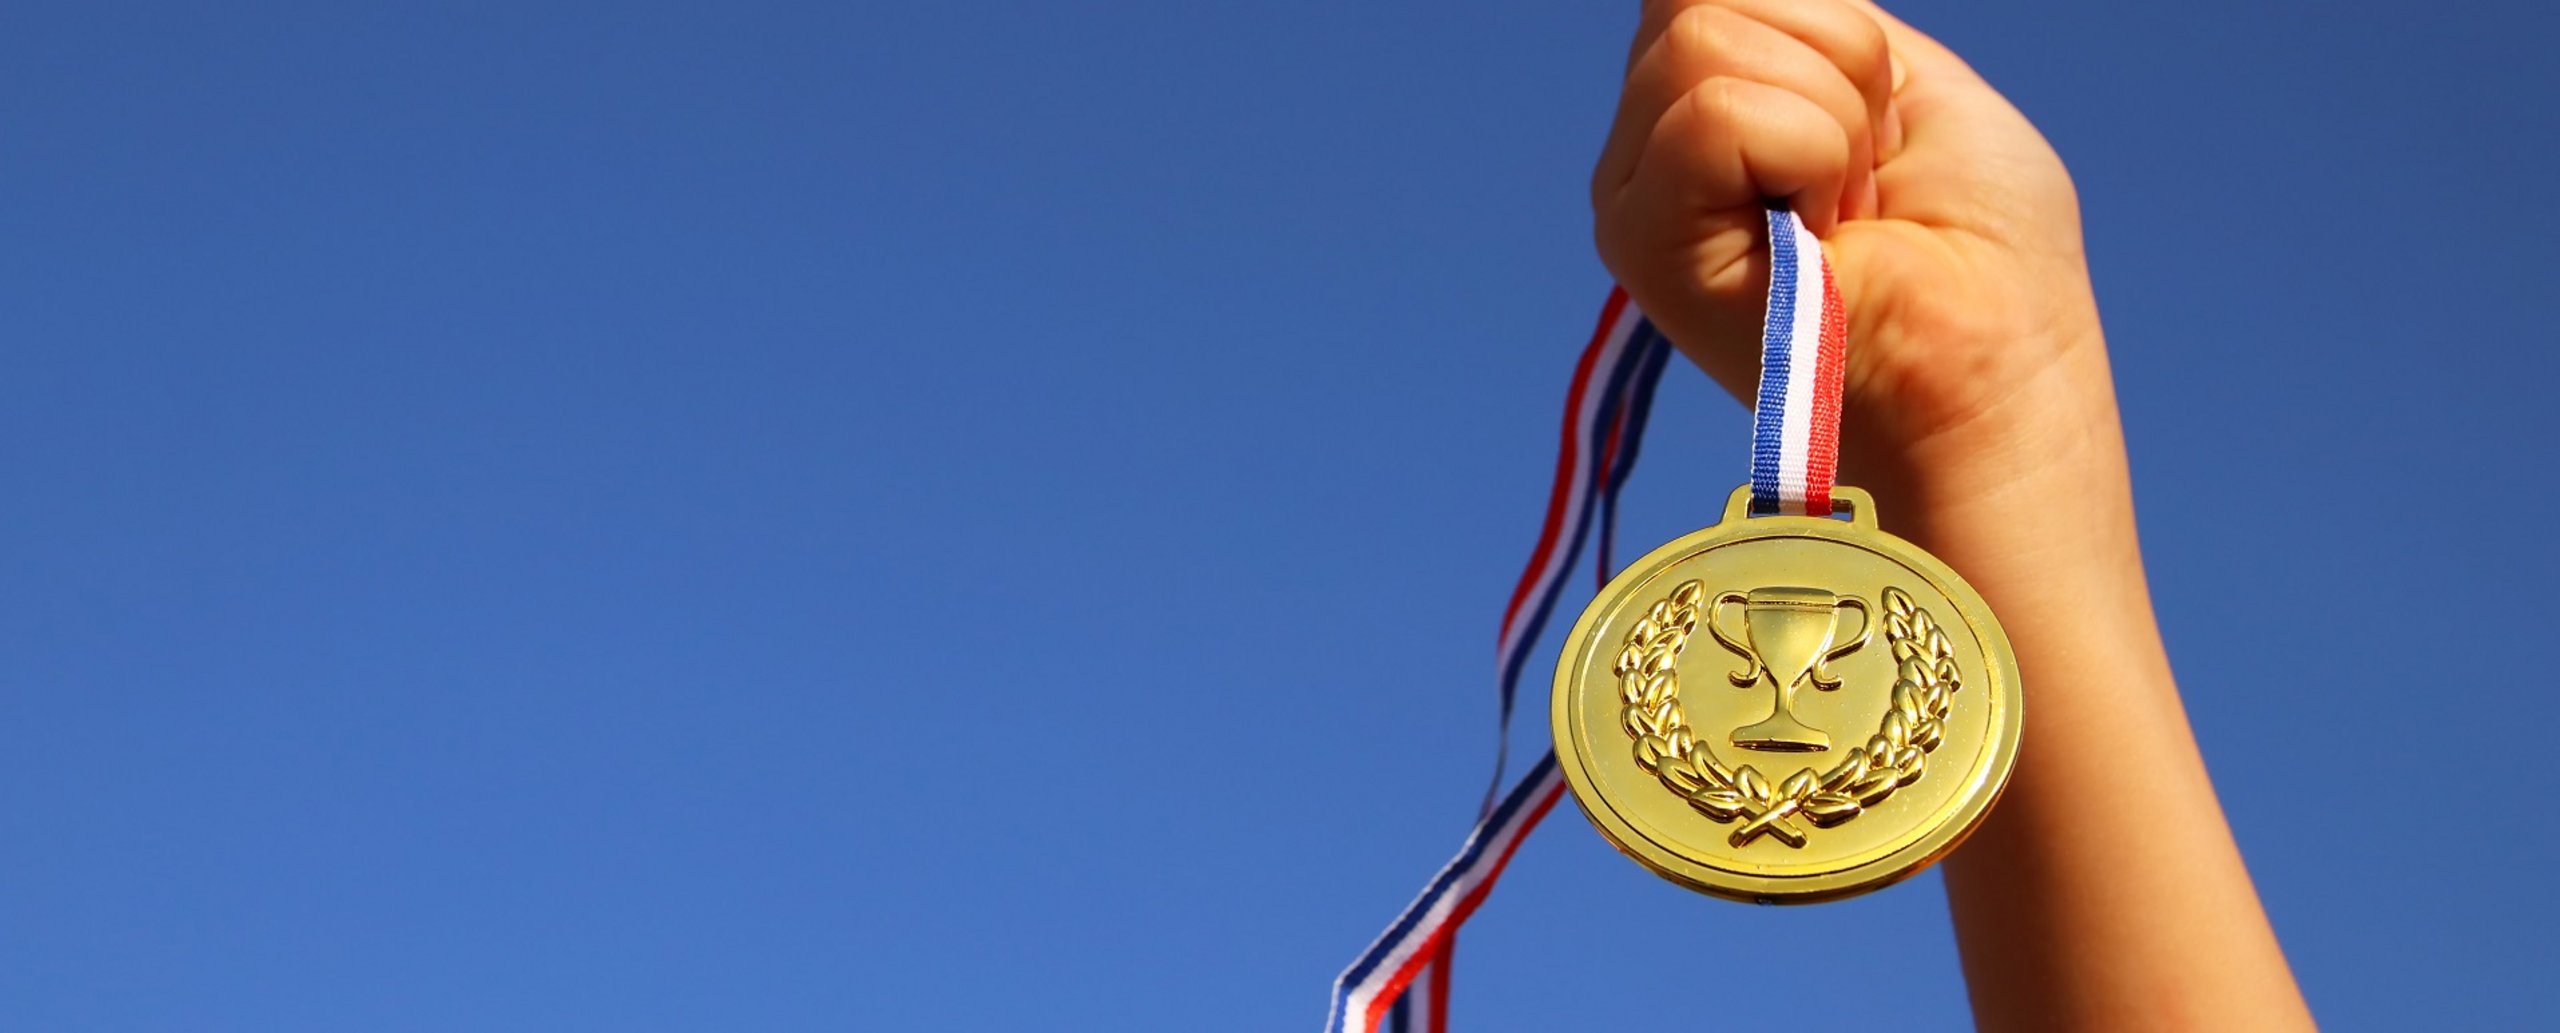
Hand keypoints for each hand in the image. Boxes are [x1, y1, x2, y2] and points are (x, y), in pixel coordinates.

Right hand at [1592, 0, 2104, 499]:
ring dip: (1828, 119)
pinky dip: (1806, 155)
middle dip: (1835, 65)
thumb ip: (1809, 16)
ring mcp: (1635, 191)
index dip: (1825, 26)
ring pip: (1705, 42)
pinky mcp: (1638, 238)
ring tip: (1845, 215)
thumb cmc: (1976, 249)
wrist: (1992, 371)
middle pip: (1704, 0)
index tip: (1876, 128)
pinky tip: (1819, 236)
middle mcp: (1650, 144)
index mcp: (1708, 101)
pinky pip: (1714, 112)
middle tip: (1865, 181)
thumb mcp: (1904, 76)